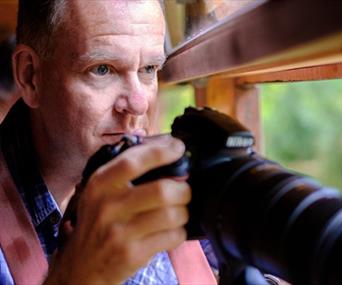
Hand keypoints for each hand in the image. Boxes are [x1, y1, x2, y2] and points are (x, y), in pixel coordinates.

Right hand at [46, 136, 190, 284]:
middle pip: (162, 190)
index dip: (161, 151)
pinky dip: (179, 232)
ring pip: (172, 215)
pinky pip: (172, 236)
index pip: (133, 161)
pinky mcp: (132, 254)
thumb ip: (125, 169)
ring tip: (177, 213)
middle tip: (183, 191)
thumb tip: (166, 146)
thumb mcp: (99, 192)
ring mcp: (119, 232)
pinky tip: (170, 231)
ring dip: (182, 212)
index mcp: (99, 184)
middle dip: (183, 189)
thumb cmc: (98, 222)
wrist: (80, 267)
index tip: (178, 148)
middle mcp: (107, 206)